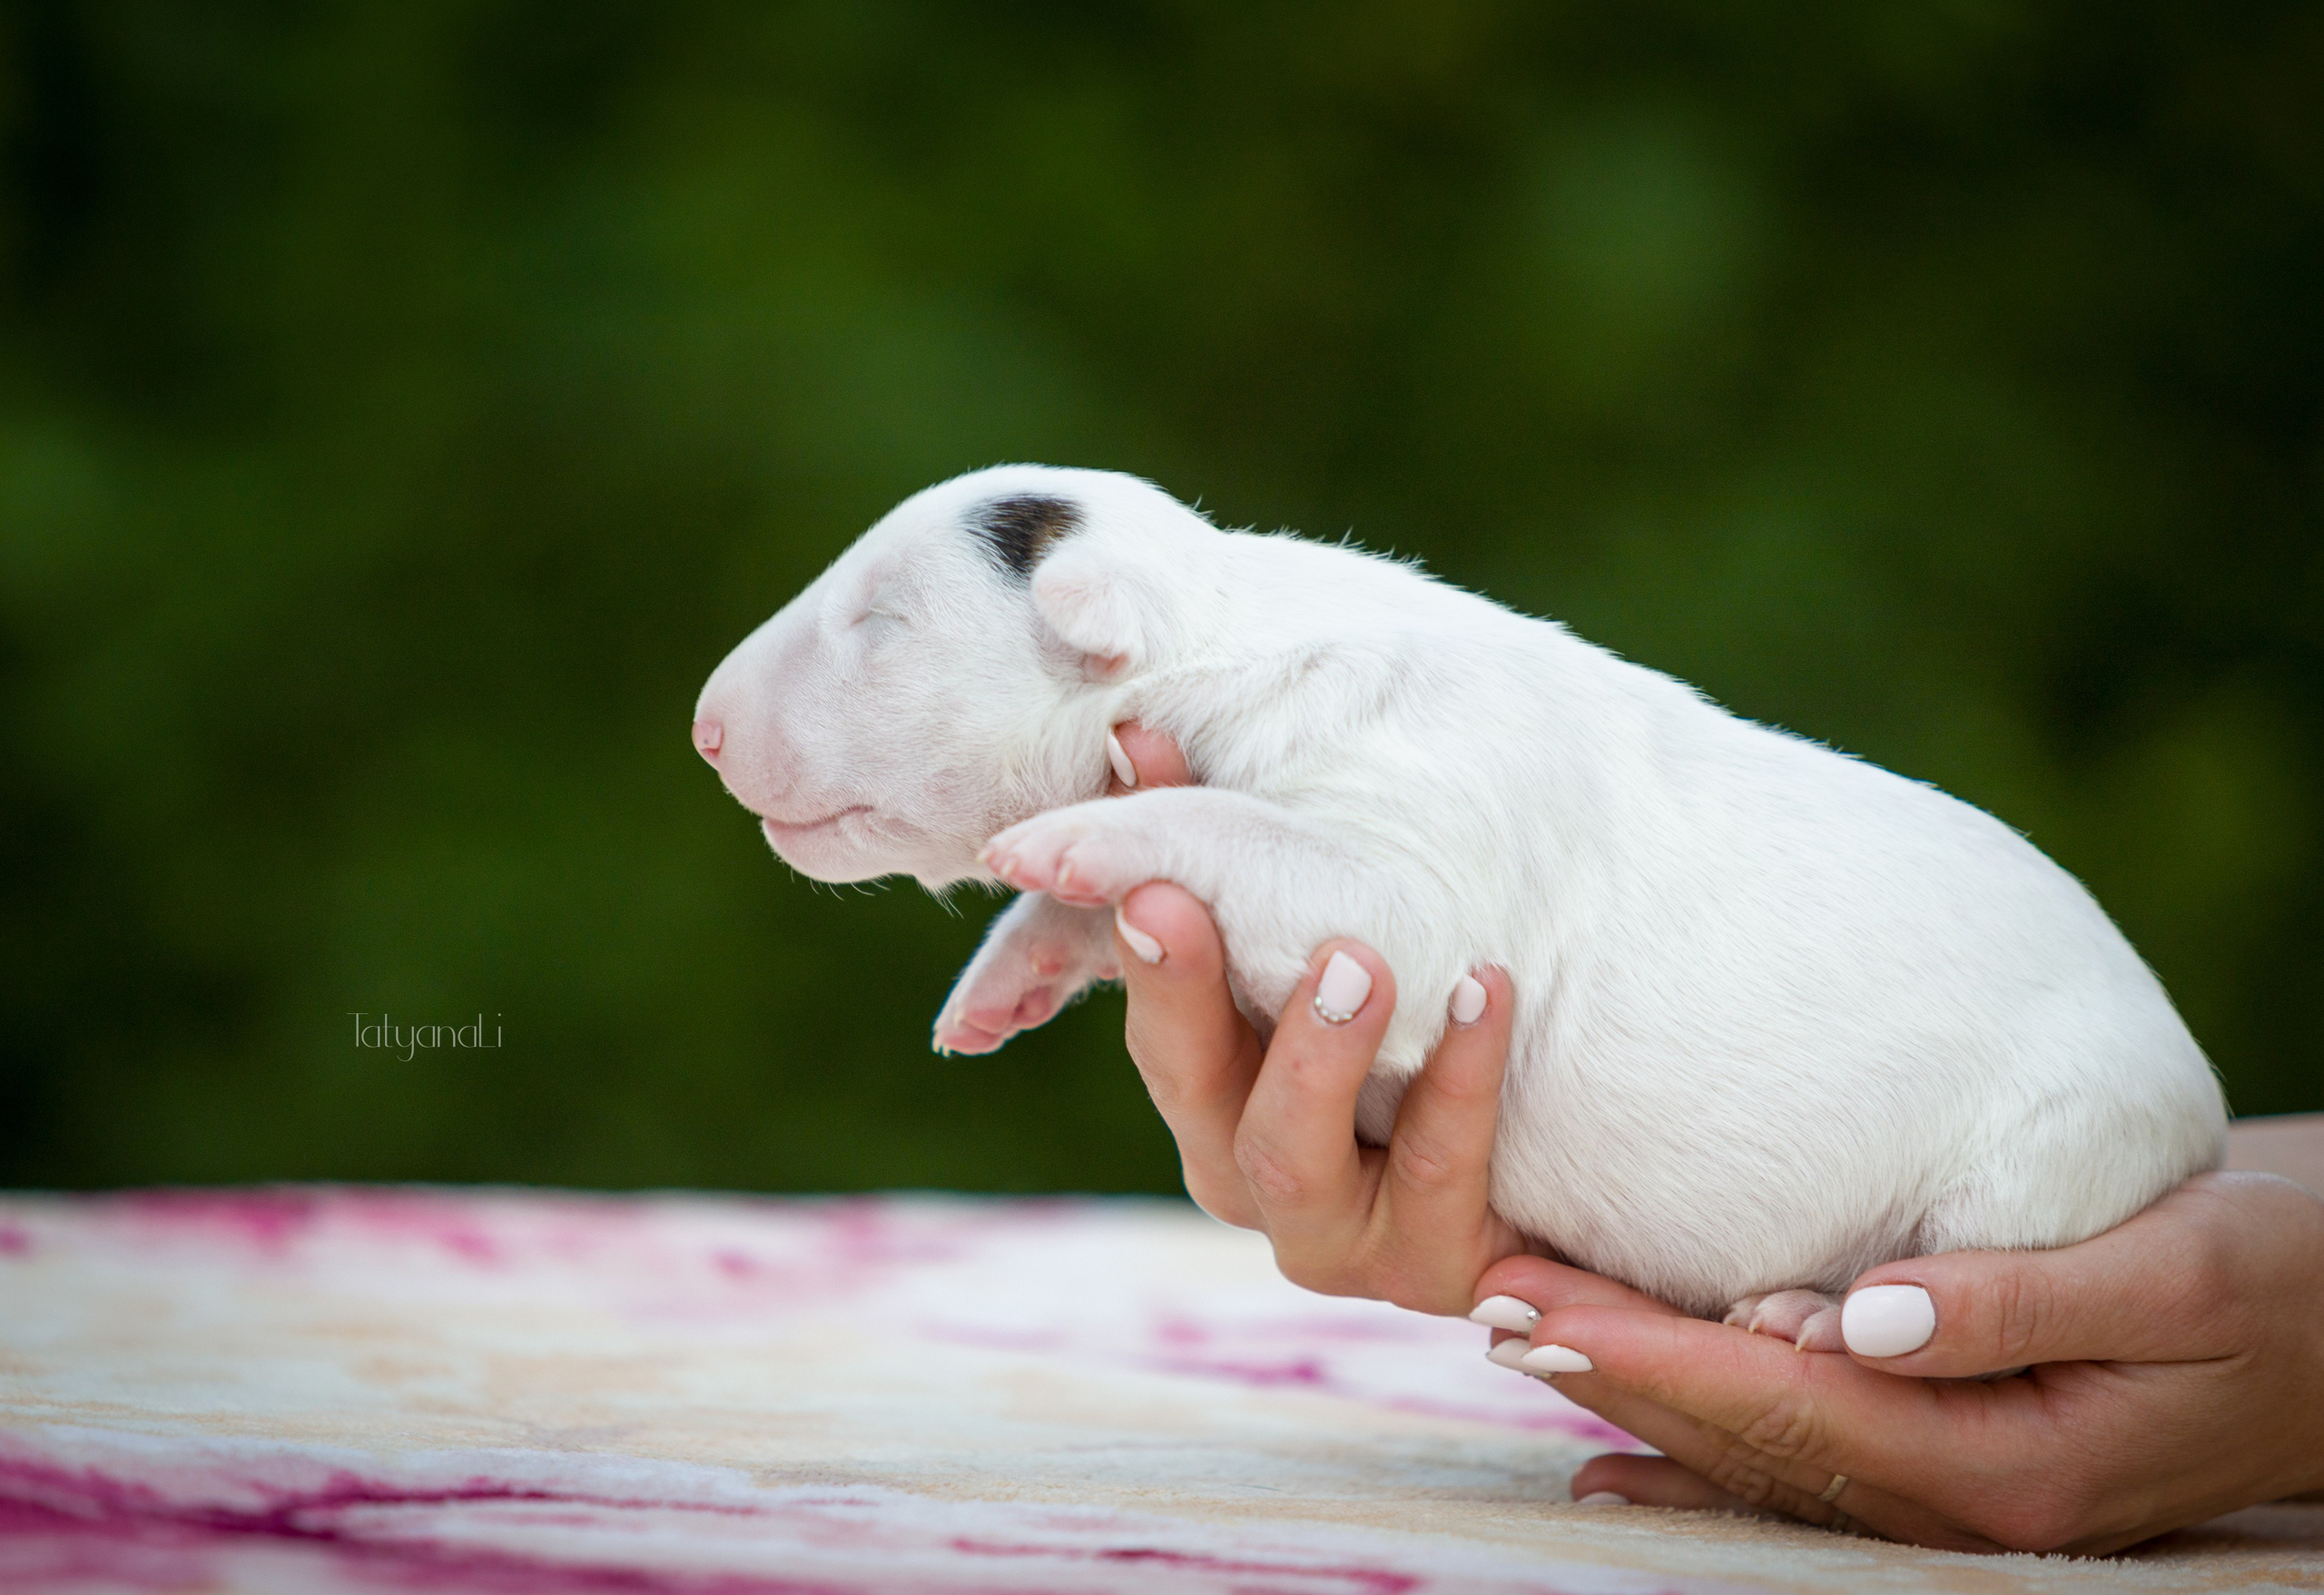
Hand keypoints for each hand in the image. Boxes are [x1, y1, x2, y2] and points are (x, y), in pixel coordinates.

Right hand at [1103, 721, 1527, 1315]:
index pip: (1148, 1014)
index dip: (1135, 945)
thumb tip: (1133, 732)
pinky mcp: (1439, 1272)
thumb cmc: (1421, 1024)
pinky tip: (1485, 992)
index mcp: (1208, 1097)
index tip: (1131, 873)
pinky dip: (1459, 1088)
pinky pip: (1439, 1181)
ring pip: (1288, 1161)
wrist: (1571, 1163)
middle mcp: (1250, 1177)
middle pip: (1192, 1092)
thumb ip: (1223, 843)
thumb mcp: (1323, 931)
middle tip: (1182, 900)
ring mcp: (1340, 1242)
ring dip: (1318, 1054)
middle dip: (1185, 993)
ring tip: (1363, 960)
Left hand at [1476, 1171, 2323, 1551]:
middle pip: (1743, 1433)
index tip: (1539, 1305)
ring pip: (1752, 1451)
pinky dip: (1697, 1450)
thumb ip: (2014, 1300)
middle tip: (1486, 1304)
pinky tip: (1612, 1450)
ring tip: (1517, 1339)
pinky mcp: (1949, 1458)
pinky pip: (1797, 1462)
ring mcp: (1950, 1490)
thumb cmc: (2271, 1283)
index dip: (1651, 1353)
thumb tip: (1861, 1317)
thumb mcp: (2168, 1276)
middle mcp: (1955, 1495)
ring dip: (1631, 1397)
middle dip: (1608, 1370)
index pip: (1783, 1404)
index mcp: (1998, 1462)